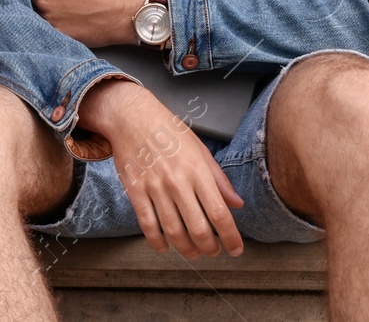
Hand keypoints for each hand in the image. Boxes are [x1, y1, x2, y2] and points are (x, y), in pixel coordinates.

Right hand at [79, 80, 244, 257]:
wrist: (131, 117)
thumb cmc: (168, 131)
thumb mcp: (200, 149)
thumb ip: (219, 179)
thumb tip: (237, 204)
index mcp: (197, 171)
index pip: (220, 213)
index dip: (231, 237)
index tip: (236, 249)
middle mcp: (177, 182)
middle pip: (198, 228)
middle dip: (210, 248)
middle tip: (214, 251)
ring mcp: (154, 187)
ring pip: (173, 231)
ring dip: (187, 249)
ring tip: (194, 252)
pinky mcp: (135, 191)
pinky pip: (147, 224)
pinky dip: (157, 242)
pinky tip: (165, 247)